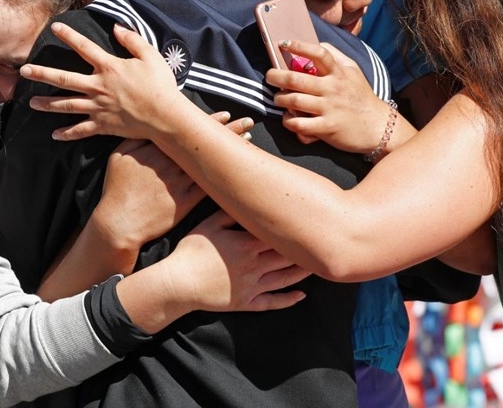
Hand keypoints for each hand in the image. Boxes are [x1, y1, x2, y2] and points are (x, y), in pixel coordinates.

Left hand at [21, 22, 183, 140]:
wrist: (165, 116)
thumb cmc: (160, 85)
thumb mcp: (150, 56)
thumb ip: (132, 40)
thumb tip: (117, 27)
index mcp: (109, 68)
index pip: (84, 47)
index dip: (69, 36)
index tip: (55, 27)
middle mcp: (98, 86)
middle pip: (64, 79)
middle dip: (42, 74)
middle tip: (24, 71)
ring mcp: (98, 107)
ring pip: (66, 105)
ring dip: (47, 104)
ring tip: (31, 102)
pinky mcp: (103, 124)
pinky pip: (81, 130)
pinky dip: (67, 133)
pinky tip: (55, 135)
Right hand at [95, 113, 254, 251]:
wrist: (119, 222)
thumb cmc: (117, 189)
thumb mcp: (119, 156)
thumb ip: (136, 137)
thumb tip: (148, 122)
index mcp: (156, 149)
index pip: (187, 131)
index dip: (209, 122)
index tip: (226, 115)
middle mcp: (171, 163)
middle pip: (204, 143)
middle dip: (229, 130)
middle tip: (248, 121)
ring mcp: (180, 182)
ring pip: (211, 163)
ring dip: (231, 150)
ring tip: (249, 139)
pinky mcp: (186, 201)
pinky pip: (210, 187)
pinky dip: (225, 177)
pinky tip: (239, 169)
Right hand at [167, 211, 308, 311]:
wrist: (178, 284)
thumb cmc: (191, 251)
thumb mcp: (208, 225)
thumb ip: (230, 213)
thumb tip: (247, 200)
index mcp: (247, 244)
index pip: (278, 235)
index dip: (296, 230)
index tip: (312, 223)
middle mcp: (254, 265)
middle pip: (287, 257)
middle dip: (306, 251)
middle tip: (324, 243)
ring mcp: (252, 286)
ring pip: (284, 279)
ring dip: (303, 273)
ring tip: (318, 266)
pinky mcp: (246, 303)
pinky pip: (272, 303)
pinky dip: (289, 300)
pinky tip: (302, 296)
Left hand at [265, 39, 393, 153]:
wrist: (379, 127)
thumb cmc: (361, 97)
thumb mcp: (354, 71)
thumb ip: (336, 56)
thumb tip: (317, 42)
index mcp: (338, 73)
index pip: (319, 53)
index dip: (299, 46)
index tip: (283, 43)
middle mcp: (332, 88)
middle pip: (296, 79)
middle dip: (276, 76)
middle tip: (270, 77)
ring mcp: (329, 108)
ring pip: (294, 101)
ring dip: (280, 99)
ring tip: (279, 99)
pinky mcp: (327, 128)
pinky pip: (299, 125)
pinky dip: (288, 122)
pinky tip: (288, 119)